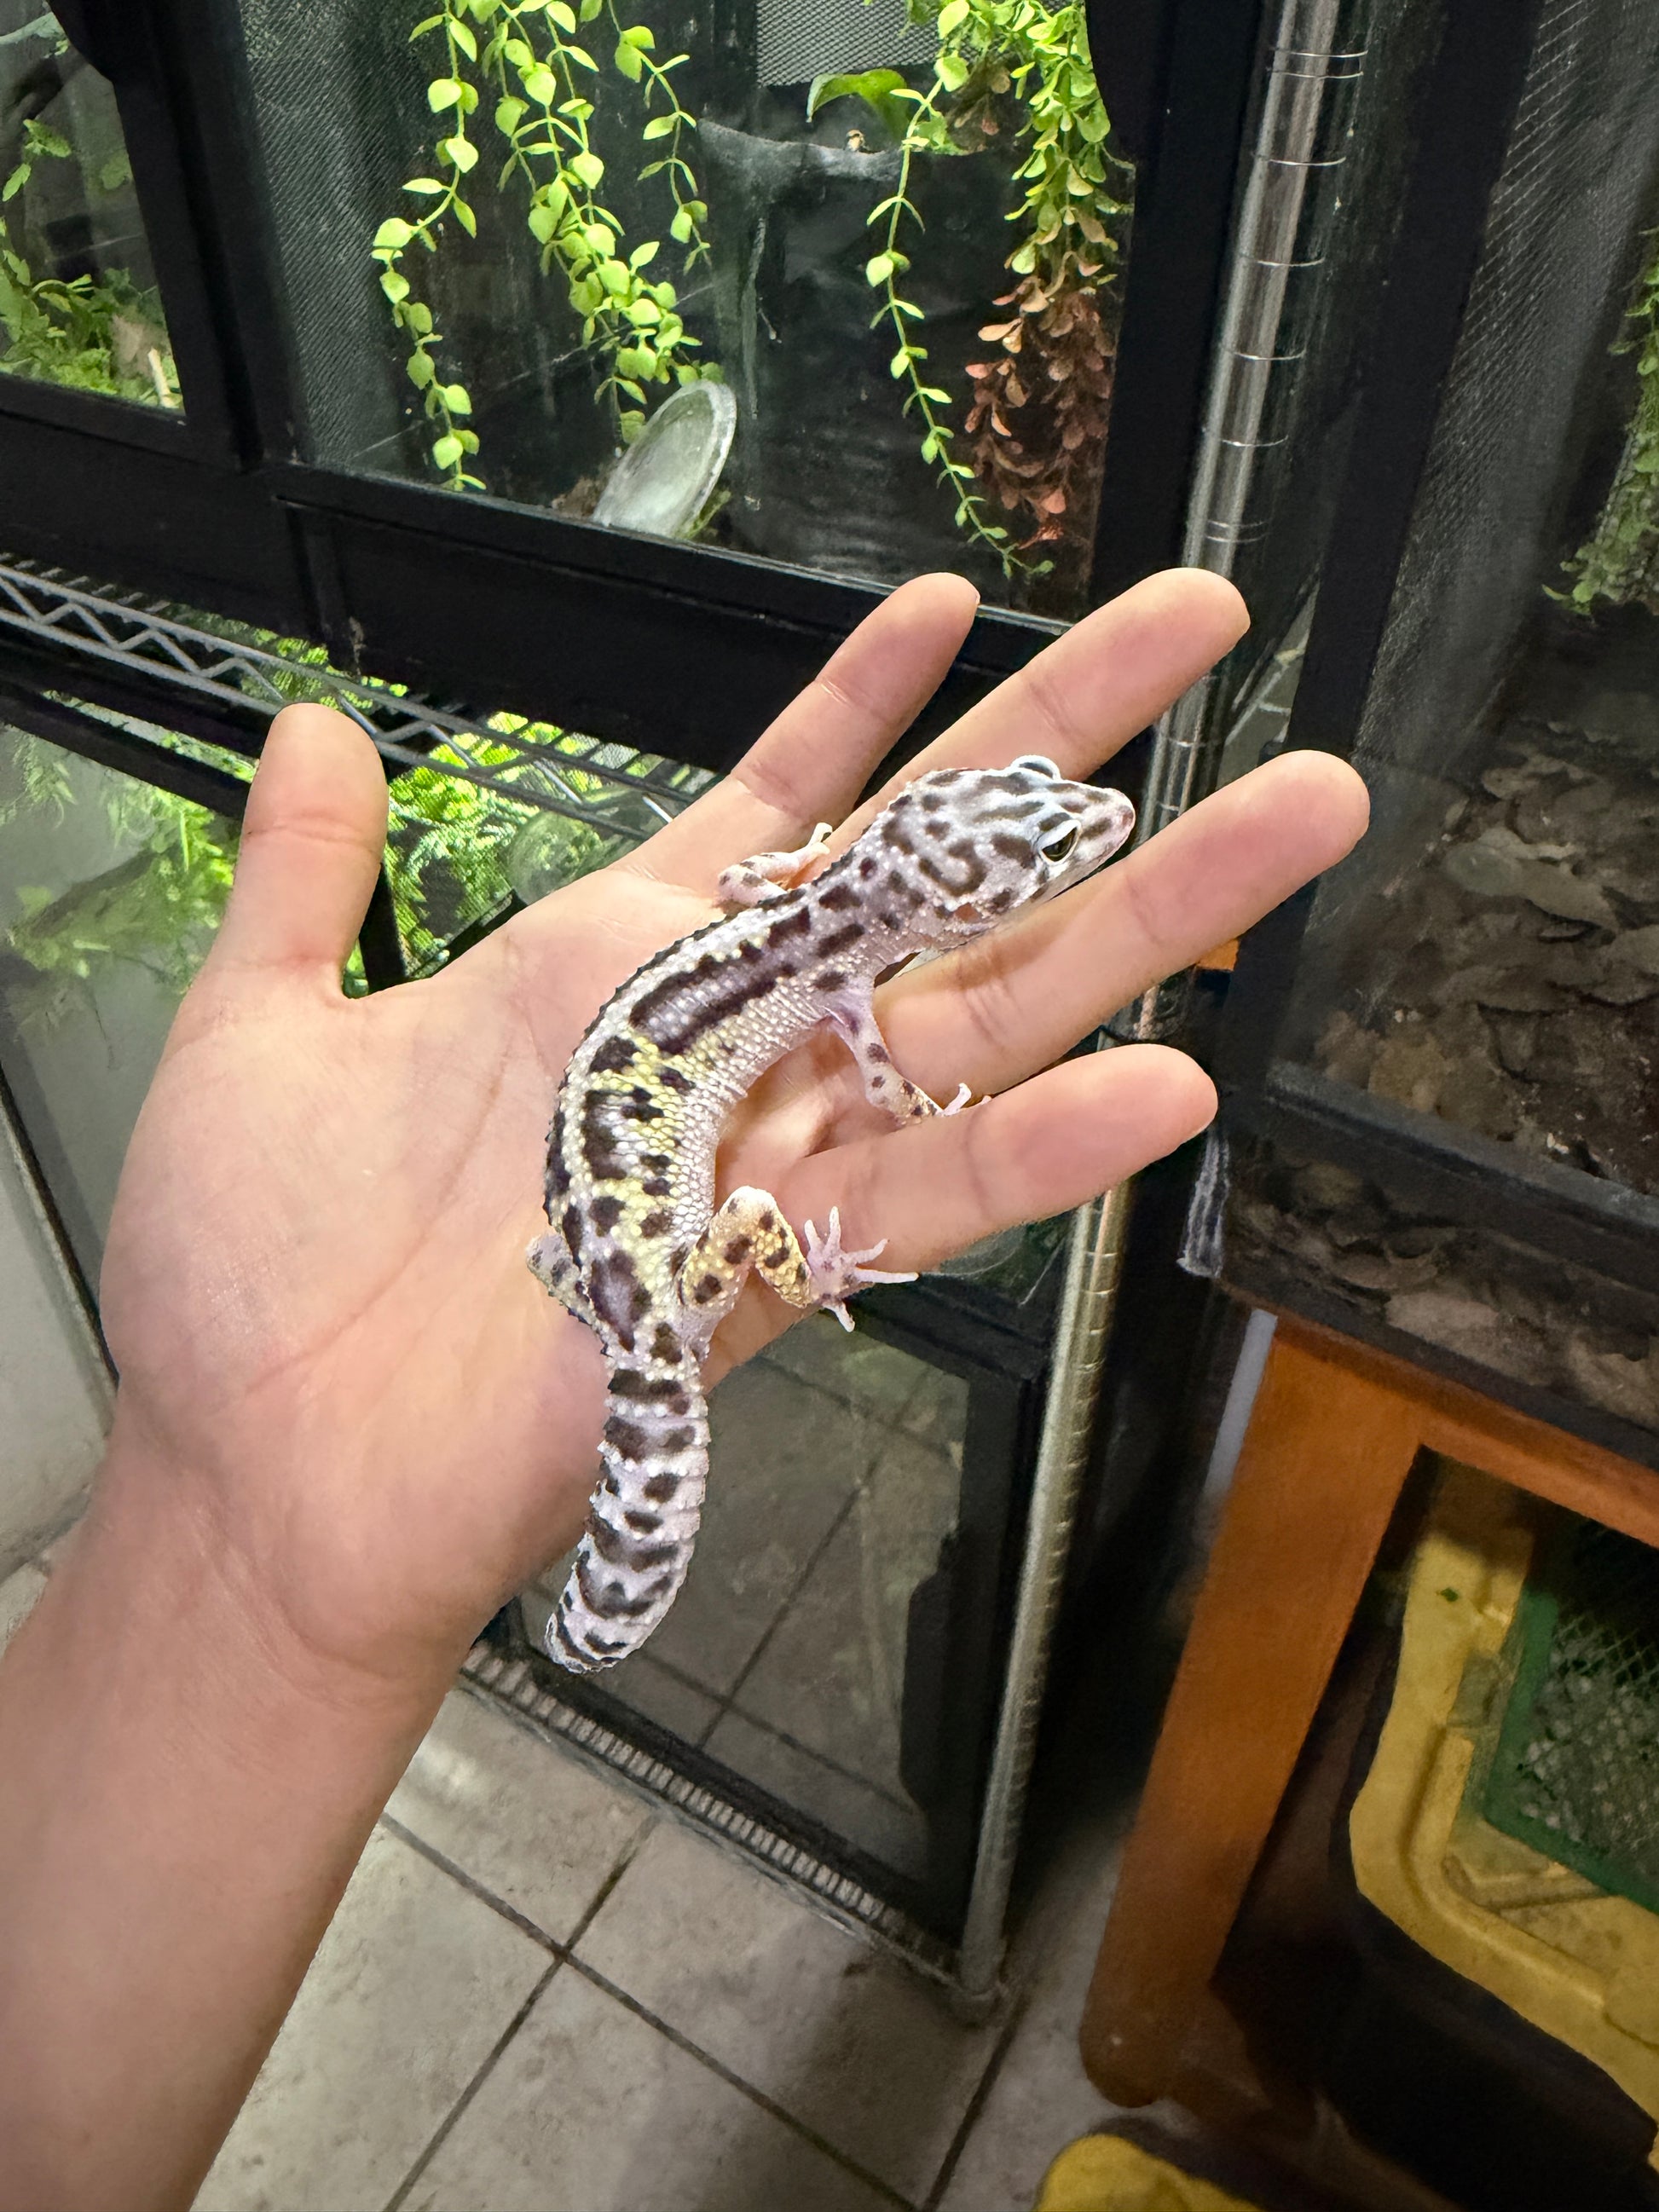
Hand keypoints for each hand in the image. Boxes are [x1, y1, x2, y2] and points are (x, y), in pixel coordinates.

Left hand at [97, 569, 1365, 1695]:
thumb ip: (306, 877)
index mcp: (607, 969)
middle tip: (1209, 618)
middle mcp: (716, 1046)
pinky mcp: (769, 1272)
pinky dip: (1042, 1151)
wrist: (259, 1475)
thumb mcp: (258, 1029)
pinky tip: (1164, 1083)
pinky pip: (927, 1200)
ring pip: (985, 1011)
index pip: (774, 805)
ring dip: (1144, 912)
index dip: (859, 702)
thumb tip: (312, 725)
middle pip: (931, 871)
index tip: (948, 596)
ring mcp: (761, 1153)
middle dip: (1073, 740)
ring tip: (1298, 807)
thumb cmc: (250, 1273)